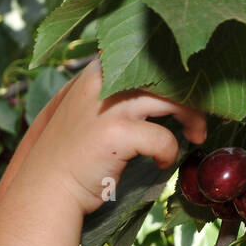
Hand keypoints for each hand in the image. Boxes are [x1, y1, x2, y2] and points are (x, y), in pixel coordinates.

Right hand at [16, 56, 207, 215]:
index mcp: (96, 73)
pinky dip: (169, 152)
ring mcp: (108, 107)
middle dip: (191, 94)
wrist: (47, 190)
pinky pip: (163, 137)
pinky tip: (162, 162)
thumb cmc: (70, 157)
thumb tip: (155, 89)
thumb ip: (111, 92)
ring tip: (195, 135)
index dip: (173, 71)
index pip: (146, 55)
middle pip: (165, 74)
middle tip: (198, 117)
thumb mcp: (86, 112)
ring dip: (192, 117)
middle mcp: (102, 82)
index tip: (187, 89)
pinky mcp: (116, 134)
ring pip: (171, 100)